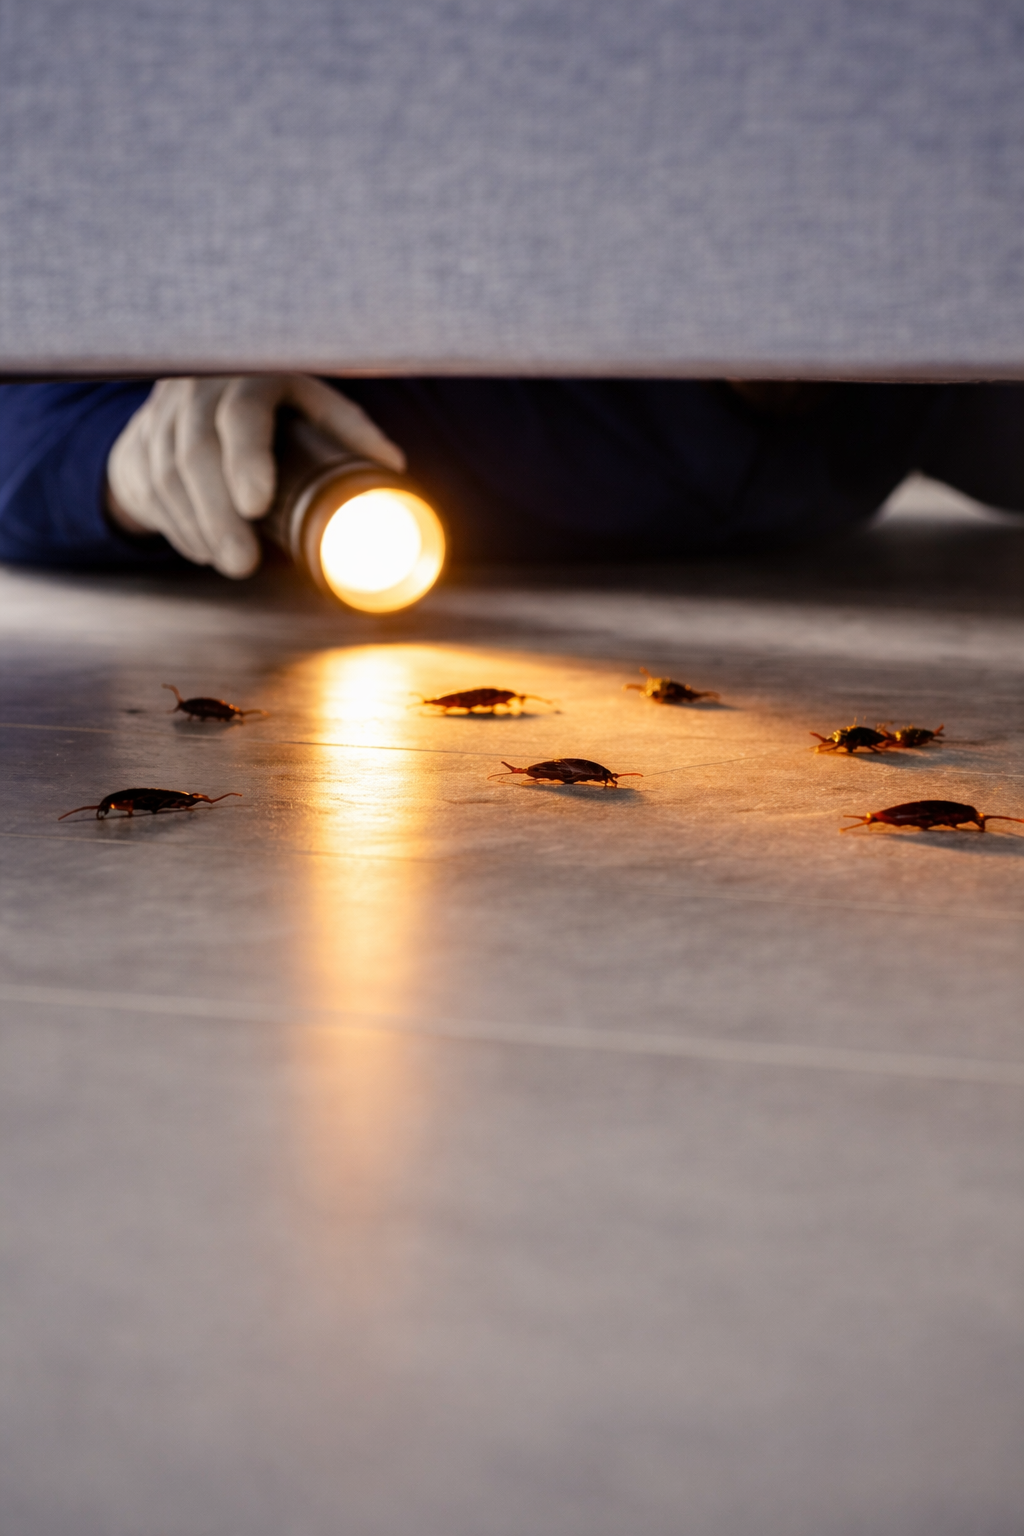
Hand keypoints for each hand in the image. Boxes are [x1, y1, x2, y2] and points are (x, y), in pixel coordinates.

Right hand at [106, 375, 405, 576]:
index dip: (246, 461)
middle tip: (243, 564)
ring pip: (167, 479)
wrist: (189, 398)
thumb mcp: (310, 403)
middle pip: (195, 456)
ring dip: (200, 529)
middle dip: (219, 518)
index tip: (257, 506)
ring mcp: (159, 418)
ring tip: (232, 562)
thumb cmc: (269, 404)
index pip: (240, 417)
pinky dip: (180, 528)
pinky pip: (150, 494)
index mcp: (246, 377)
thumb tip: (395, 467)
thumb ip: (348, 429)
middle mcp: (195, 392)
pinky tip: (204, 550)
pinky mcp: (136, 445)